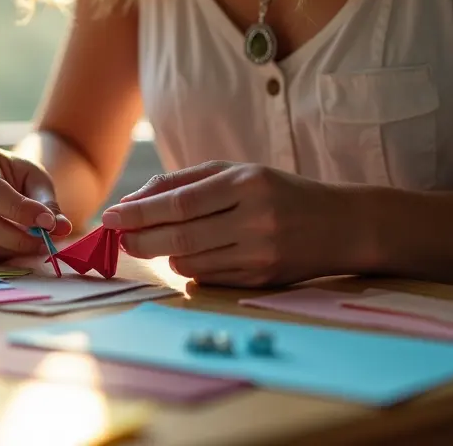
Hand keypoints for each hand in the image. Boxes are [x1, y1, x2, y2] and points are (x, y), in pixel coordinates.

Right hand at [0, 143, 72, 261]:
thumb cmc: (15, 176)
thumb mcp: (35, 179)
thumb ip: (47, 202)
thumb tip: (60, 227)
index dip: (18, 210)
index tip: (47, 222)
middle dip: (17, 237)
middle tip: (45, 242)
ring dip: (12, 248)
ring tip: (34, 241)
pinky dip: (0, 253)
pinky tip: (13, 242)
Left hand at [101, 161, 368, 286]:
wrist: (343, 225)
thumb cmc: (277, 191)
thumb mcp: (235, 173)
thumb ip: (181, 182)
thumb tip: (131, 202)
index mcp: (247, 184)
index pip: (179, 203)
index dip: (139, 212)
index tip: (110, 216)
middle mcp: (255, 220)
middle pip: (179, 237)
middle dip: (140, 239)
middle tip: (118, 236)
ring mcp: (260, 254)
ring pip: (189, 262)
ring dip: (164, 254)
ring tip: (161, 241)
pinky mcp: (262, 280)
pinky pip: (207, 278)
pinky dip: (189, 267)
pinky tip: (192, 254)